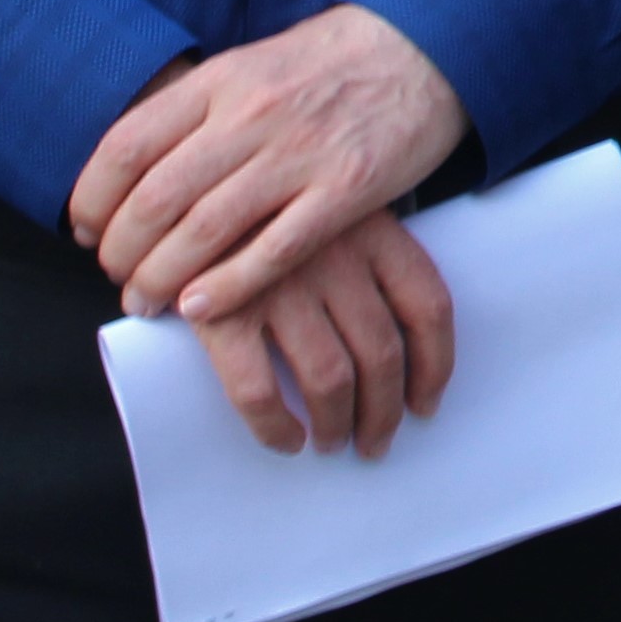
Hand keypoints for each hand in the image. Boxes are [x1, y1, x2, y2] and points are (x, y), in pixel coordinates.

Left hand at [68, 3, 467, 324]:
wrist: (427, 44)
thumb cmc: (331, 61)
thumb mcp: (251, 63)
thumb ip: (196, 110)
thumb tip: (131, 170)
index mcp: (221, 79)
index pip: (125, 147)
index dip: (92, 201)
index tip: (87, 232)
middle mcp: (252, 114)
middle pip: (155, 200)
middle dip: (121, 253)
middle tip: (118, 277)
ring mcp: (301, 153)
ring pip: (203, 232)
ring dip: (161, 278)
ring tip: (147, 302)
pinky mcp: (347, 189)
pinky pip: (273, 251)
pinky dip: (228, 286)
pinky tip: (201, 306)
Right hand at [194, 212, 457, 460]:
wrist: (186, 178)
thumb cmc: (269, 200)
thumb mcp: (334, 205)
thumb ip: (367, 255)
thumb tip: (396, 346)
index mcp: (375, 230)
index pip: (428, 307)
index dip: (434, 365)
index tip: (426, 405)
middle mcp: (337, 258)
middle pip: (382, 353)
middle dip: (383, 411)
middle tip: (374, 441)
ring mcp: (281, 284)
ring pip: (329, 378)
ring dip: (336, 424)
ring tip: (331, 443)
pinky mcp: (223, 310)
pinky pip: (258, 390)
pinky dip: (276, 426)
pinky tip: (285, 439)